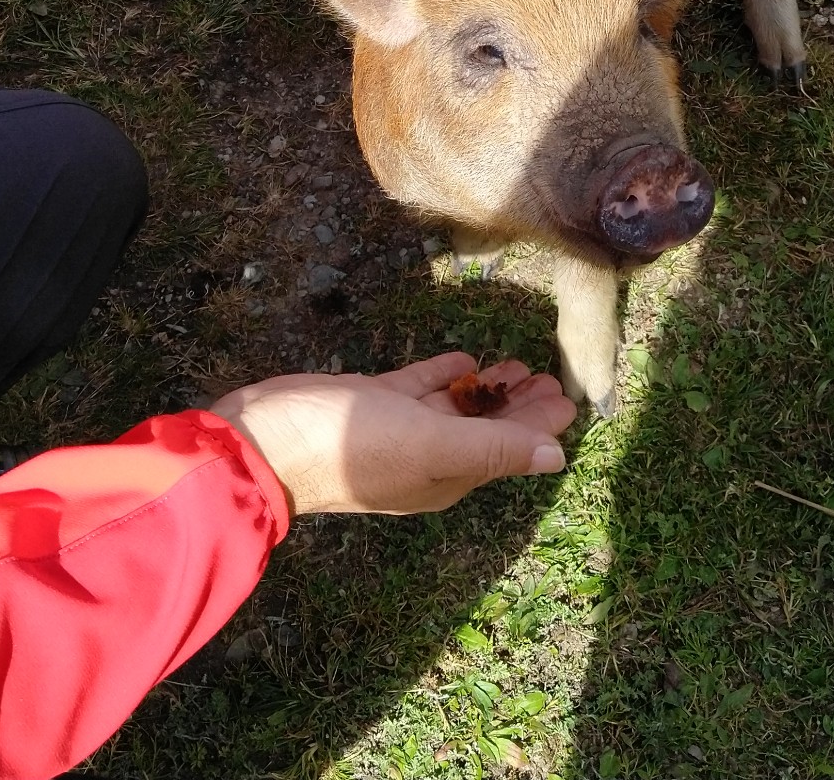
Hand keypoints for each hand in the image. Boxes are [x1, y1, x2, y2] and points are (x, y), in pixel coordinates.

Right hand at [212, 352, 576, 514]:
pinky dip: (445, 375)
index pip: (508, 449)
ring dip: (487, 388)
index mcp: (447, 475)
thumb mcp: (431, 446)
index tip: (569, 396)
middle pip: (487, 428)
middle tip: (549, 374)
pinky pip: (420, 388)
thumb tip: (557, 457)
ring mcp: (398, 429)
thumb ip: (494, 447)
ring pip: (456, 407)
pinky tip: (465, 358)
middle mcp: (428, 456)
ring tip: (516, 364)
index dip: (539, 425)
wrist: (264, 439)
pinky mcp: (372, 402)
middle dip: (520, 405)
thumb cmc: (349, 445)